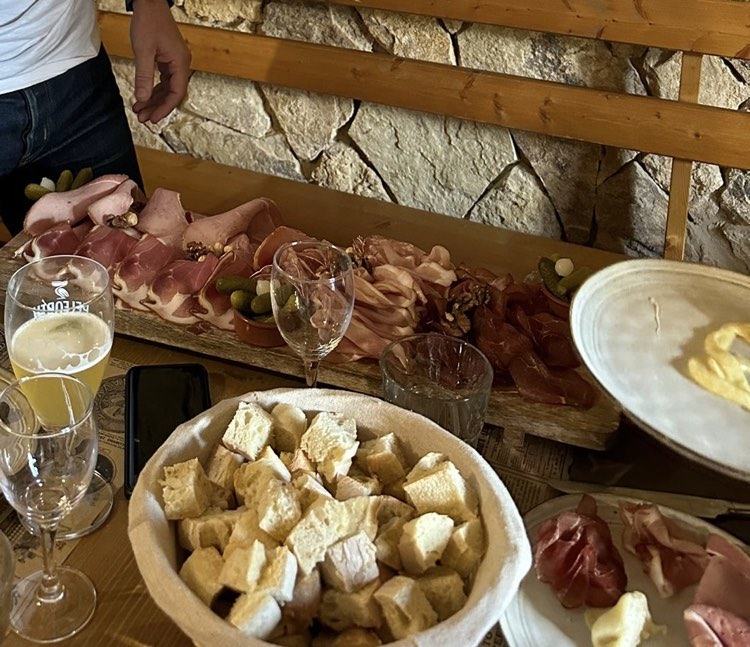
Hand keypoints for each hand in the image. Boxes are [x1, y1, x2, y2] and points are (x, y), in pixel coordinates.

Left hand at [130, 0, 190, 123]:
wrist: (149, 3)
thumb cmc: (148, 21)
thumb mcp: (143, 51)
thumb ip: (144, 77)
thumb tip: (143, 99)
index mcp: (180, 63)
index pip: (176, 93)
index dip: (165, 108)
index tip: (153, 118)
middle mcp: (181, 64)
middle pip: (172, 93)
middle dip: (157, 106)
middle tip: (143, 118)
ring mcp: (175, 62)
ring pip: (167, 88)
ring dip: (154, 100)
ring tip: (140, 110)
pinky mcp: (168, 59)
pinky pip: (163, 80)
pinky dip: (153, 89)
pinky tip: (144, 96)